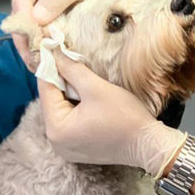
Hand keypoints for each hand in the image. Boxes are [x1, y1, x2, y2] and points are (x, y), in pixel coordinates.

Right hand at [10, 0, 147, 66]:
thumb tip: (36, 18)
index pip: (20, 3)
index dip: (24, 24)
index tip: (36, 41)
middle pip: (20, 23)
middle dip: (28, 43)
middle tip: (38, 61)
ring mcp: (39, 14)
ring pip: (28, 37)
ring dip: (35, 53)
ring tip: (45, 67)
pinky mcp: (49, 29)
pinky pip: (41, 43)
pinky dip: (45, 54)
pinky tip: (52, 65)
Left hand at [37, 50, 185, 177]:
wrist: (148, 144)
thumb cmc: (125, 117)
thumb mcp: (96, 88)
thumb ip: (72, 69)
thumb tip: (54, 52)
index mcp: (56, 128)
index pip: (45, 89)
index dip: (51, 66)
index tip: (53, 47)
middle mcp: (55, 141)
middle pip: (52, 101)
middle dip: (62, 80)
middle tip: (72, 59)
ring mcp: (65, 147)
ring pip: (62, 109)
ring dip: (70, 93)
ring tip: (84, 78)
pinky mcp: (77, 148)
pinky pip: (70, 120)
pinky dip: (76, 106)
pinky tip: (89, 97)